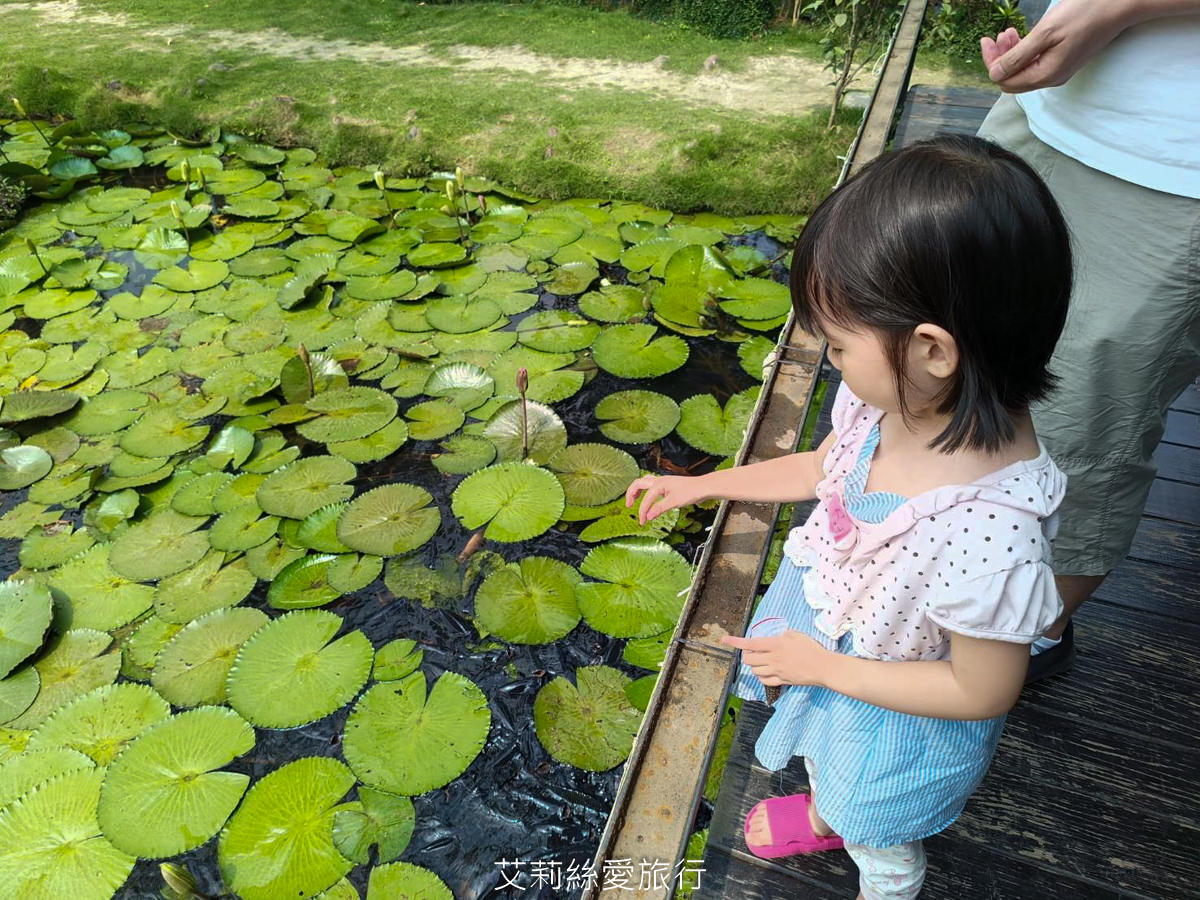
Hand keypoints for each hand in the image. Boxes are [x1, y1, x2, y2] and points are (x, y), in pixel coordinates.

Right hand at [625, 474, 707, 524]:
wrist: (704, 487)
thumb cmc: (691, 492)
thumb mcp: (674, 502)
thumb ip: (659, 509)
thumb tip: (648, 516)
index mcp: (659, 484)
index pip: (646, 500)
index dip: (642, 512)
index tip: (642, 522)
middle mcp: (659, 481)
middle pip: (638, 484)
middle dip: (631, 494)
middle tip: (628, 505)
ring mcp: (663, 482)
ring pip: (644, 483)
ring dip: (637, 490)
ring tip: (633, 500)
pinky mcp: (668, 485)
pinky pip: (652, 486)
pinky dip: (646, 491)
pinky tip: (649, 498)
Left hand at [721, 631, 830, 686]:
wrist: (823, 667)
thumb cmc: (812, 649)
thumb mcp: (796, 634)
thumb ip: (782, 635)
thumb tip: (775, 639)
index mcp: (775, 645)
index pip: (750, 643)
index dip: (735, 642)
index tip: (724, 639)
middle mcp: (773, 659)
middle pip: (749, 660)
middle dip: (746, 656)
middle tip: (752, 652)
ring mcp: (777, 671)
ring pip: (755, 671)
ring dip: (753, 666)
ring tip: (760, 662)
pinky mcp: (782, 681)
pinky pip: (764, 681)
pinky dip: (760, 676)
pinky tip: (765, 672)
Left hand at [980, 0, 1129, 91]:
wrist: (1118, 5)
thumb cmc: (1083, 14)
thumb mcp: (1045, 33)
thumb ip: (1018, 57)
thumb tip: (995, 75)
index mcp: (1045, 75)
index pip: (1005, 80)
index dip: (992, 62)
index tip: (987, 40)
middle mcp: (1051, 78)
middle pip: (1012, 78)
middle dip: (1000, 58)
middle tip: (999, 34)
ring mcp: (1058, 70)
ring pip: (1024, 69)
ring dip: (1012, 52)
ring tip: (1010, 32)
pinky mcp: (1064, 61)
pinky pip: (1036, 62)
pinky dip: (1025, 50)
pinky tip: (1022, 36)